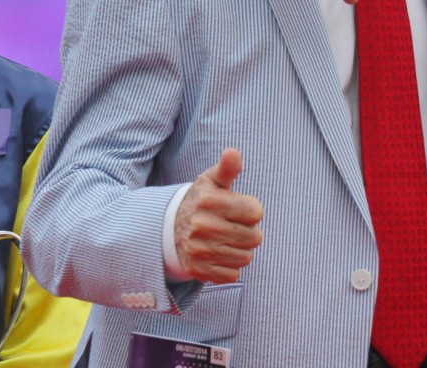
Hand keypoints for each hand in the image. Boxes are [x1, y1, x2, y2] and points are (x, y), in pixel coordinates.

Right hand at [174, 148, 264, 283]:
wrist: (170, 229)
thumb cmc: (202, 202)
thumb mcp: (212, 181)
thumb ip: (227, 168)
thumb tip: (233, 152)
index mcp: (209, 201)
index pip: (256, 212)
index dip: (252, 210)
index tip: (239, 209)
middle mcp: (203, 225)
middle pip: (254, 237)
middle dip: (248, 231)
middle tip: (232, 226)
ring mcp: (199, 249)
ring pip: (245, 257)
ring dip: (240, 250)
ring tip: (224, 239)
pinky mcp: (198, 270)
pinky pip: (232, 274)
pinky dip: (229, 266)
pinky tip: (217, 254)